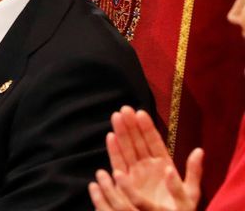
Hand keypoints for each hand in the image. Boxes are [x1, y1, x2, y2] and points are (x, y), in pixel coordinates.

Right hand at [87, 106, 202, 210]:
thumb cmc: (180, 209)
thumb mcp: (192, 191)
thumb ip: (194, 171)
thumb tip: (199, 151)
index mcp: (164, 164)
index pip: (154, 142)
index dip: (147, 127)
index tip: (140, 112)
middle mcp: (148, 165)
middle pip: (138, 141)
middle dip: (131, 125)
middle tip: (125, 109)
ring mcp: (136, 172)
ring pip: (127, 149)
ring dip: (121, 133)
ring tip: (116, 116)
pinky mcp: (125, 181)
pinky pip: (118, 163)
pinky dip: (114, 150)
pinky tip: (110, 137)